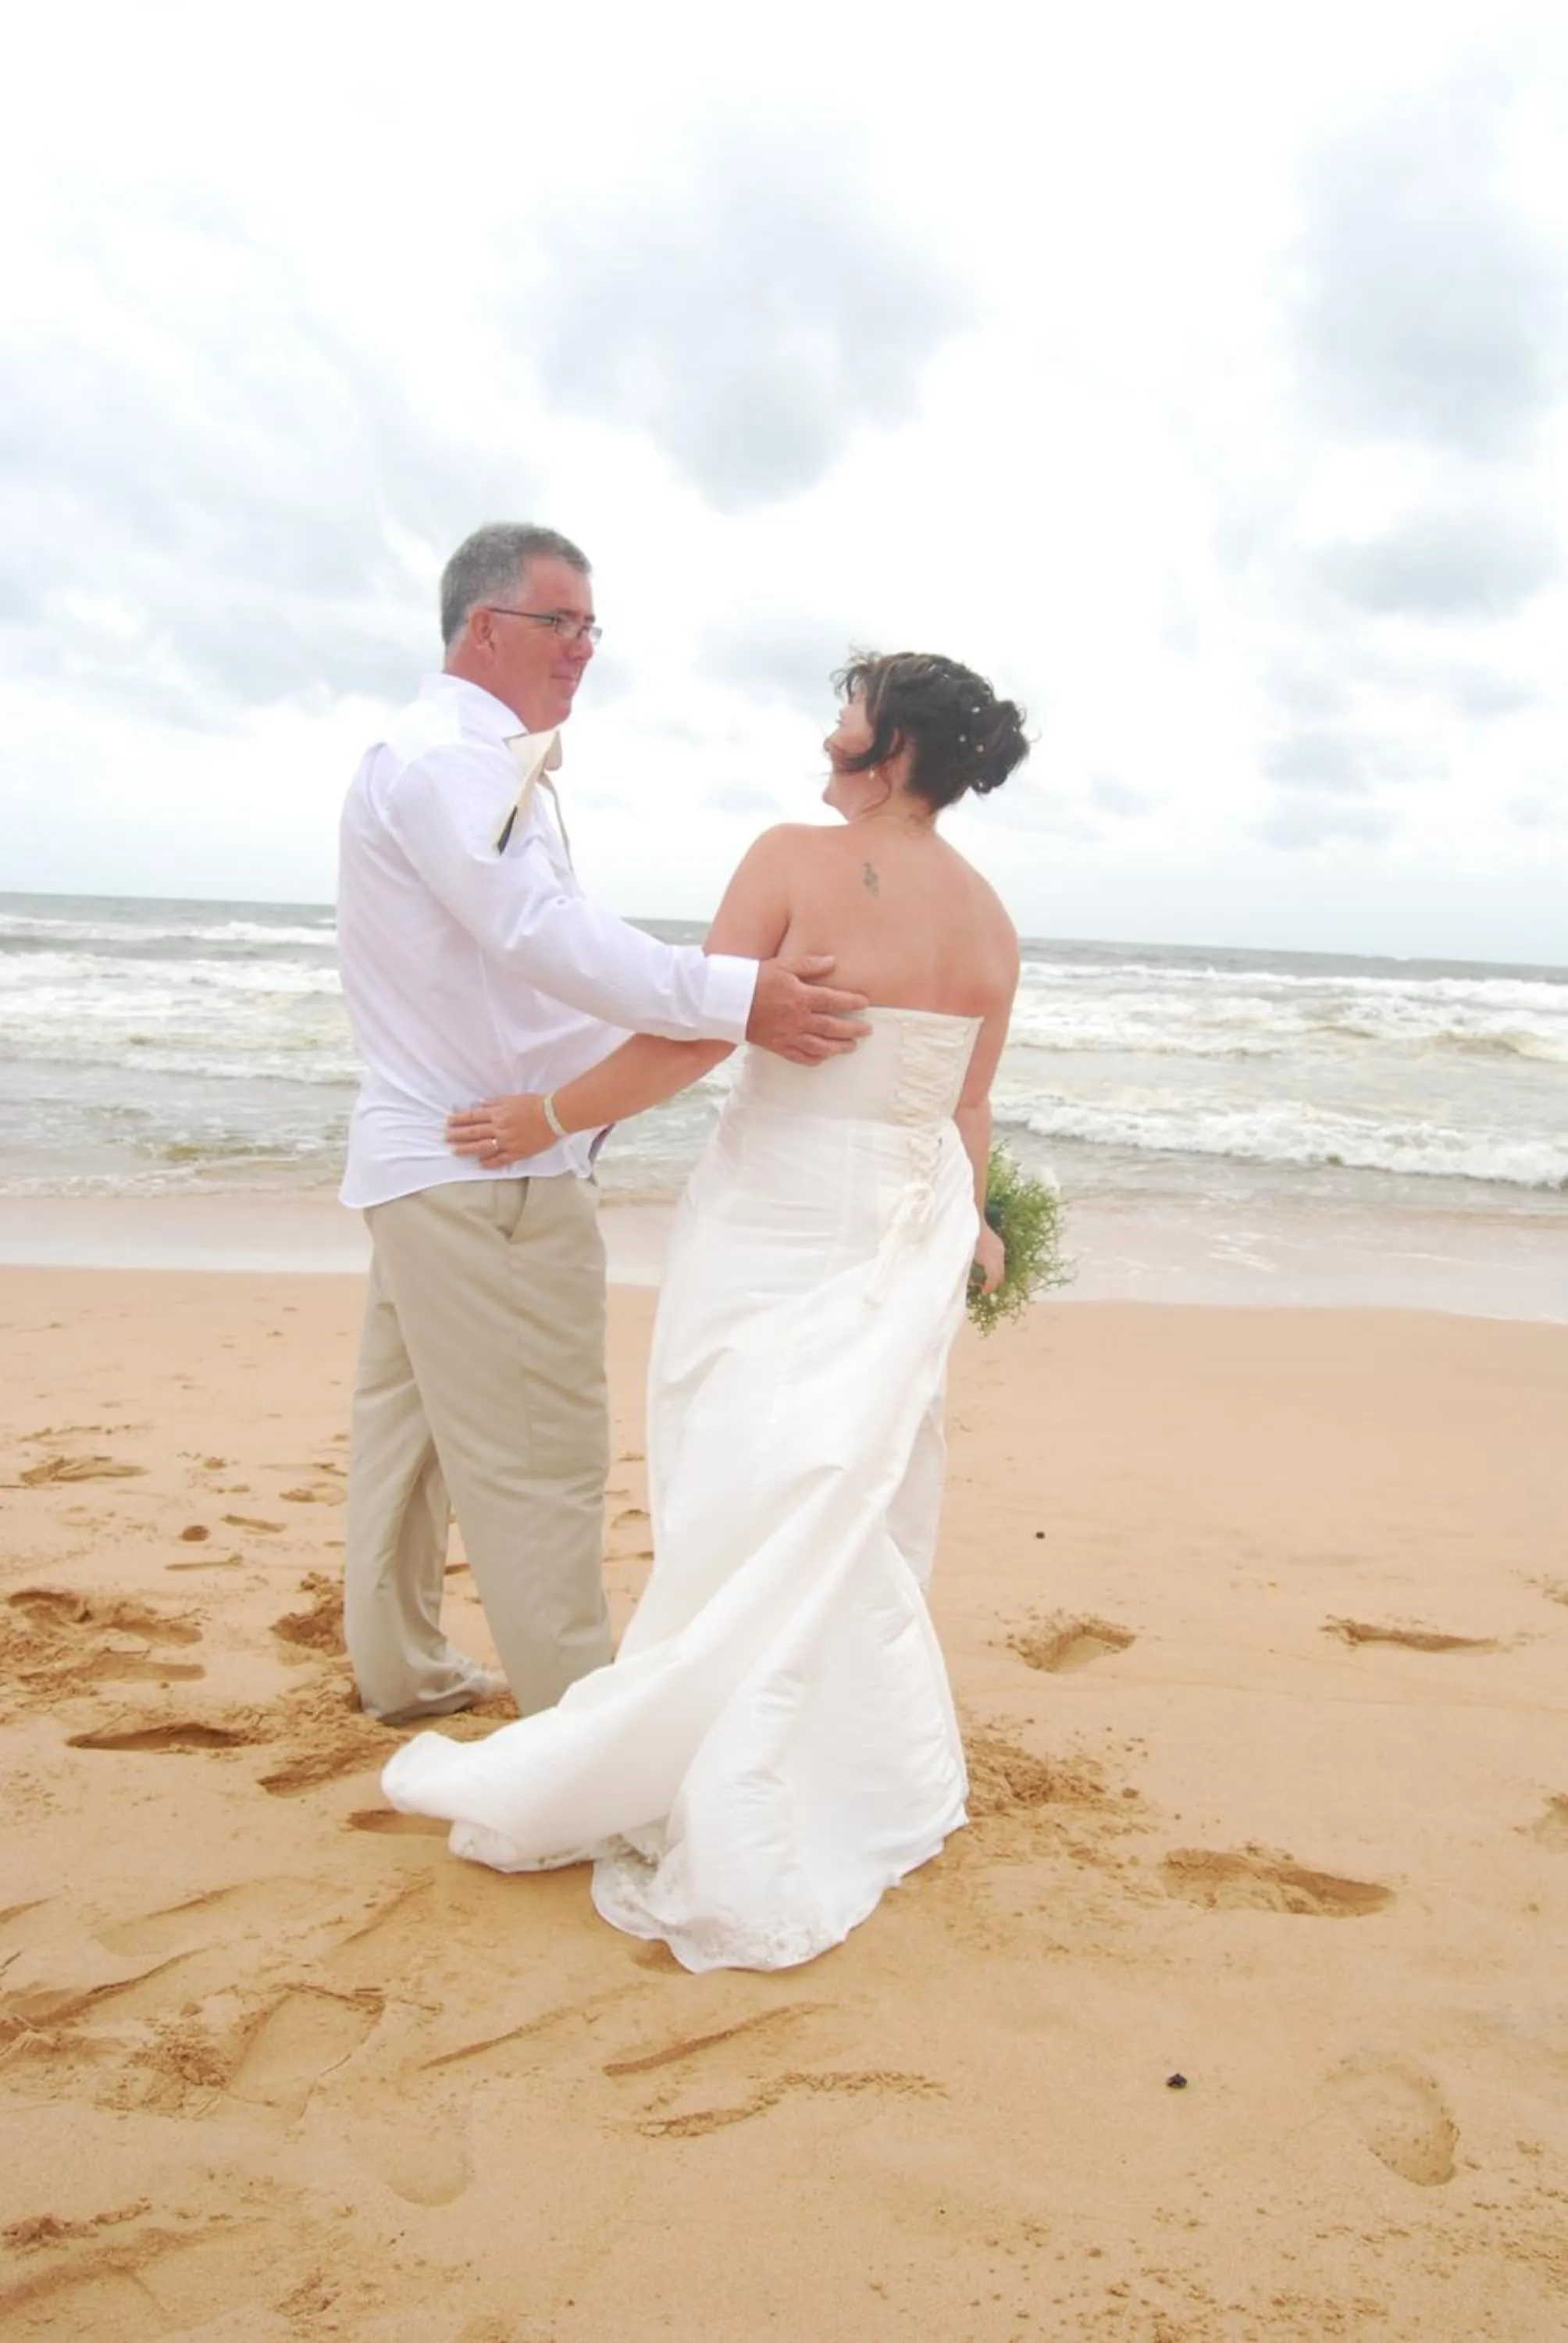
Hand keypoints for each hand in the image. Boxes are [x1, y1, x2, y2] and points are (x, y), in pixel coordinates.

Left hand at [446, 1095, 551, 1165]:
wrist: (553, 1115)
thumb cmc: (535, 1104)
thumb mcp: (512, 1098)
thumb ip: (495, 1102)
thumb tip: (481, 1104)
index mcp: (498, 1113)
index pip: (474, 1117)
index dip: (460, 1120)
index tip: (448, 1122)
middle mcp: (500, 1128)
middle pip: (474, 1132)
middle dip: (458, 1135)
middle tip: (445, 1138)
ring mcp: (508, 1141)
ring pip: (483, 1146)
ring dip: (468, 1149)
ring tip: (455, 1151)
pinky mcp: (518, 1151)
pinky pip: (501, 1159)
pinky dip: (490, 1162)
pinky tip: (480, 1164)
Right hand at [747, 954, 870, 1063]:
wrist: (728, 1001)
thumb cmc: (756, 979)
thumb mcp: (783, 965)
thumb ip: (810, 965)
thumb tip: (833, 961)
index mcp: (802, 997)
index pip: (835, 1001)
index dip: (852, 1002)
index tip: (865, 1002)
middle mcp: (799, 1019)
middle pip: (833, 1027)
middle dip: (853, 1029)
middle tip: (867, 1031)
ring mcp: (789, 1035)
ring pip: (820, 1046)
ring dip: (838, 1047)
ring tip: (851, 1047)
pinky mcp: (778, 1046)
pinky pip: (799, 1057)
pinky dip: (814, 1060)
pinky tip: (823, 1059)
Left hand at [972, 1221, 1004, 1296]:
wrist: (971, 1218)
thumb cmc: (965, 1238)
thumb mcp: (964, 1257)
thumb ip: (967, 1270)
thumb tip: (970, 1282)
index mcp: (991, 1259)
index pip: (994, 1279)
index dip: (989, 1288)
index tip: (982, 1292)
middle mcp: (999, 1254)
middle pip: (1000, 1275)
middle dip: (993, 1283)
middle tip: (983, 1288)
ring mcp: (1000, 1248)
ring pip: (1001, 1267)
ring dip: (994, 1275)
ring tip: (984, 1278)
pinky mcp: (998, 1244)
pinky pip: (1000, 1259)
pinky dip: (995, 1266)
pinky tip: (985, 1266)